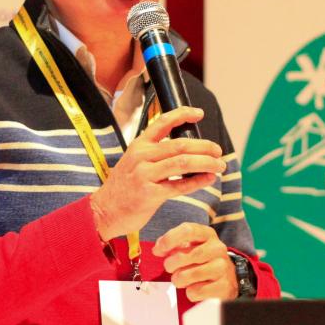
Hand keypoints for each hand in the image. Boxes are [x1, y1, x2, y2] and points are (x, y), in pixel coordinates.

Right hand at [90, 107, 224, 239]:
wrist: (104, 211)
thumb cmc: (124, 187)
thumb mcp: (134, 162)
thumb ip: (156, 153)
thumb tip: (188, 149)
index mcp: (139, 145)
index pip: (162, 122)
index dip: (182, 114)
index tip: (199, 113)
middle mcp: (141, 157)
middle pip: (180, 145)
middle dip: (204, 146)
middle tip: (219, 151)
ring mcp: (144, 175)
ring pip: (183, 163)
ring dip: (206, 163)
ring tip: (220, 165)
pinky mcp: (149, 195)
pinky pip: (179, 186)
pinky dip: (197, 182)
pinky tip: (209, 179)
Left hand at [154, 222, 237, 301]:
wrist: (227, 278)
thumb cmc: (202, 260)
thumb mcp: (190, 246)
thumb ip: (173, 245)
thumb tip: (157, 249)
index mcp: (208, 235)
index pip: (187, 230)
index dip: (169, 239)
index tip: (158, 250)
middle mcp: (217, 248)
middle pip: (185, 255)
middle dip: (170, 264)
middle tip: (169, 268)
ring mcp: (222, 267)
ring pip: (189, 275)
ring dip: (178, 280)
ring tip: (180, 279)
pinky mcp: (224, 286)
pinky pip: (196, 291)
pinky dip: (190, 293)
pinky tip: (195, 288)